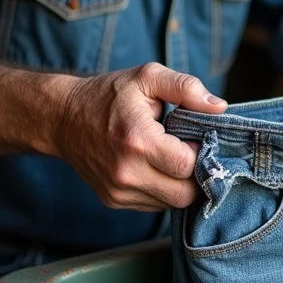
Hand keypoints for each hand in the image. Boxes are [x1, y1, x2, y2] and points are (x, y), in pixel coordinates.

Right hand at [54, 63, 227, 211]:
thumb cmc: (109, 95)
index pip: (189, 165)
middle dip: (195, 175)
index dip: (200, 152)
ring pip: (171, 204)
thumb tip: (219, 107)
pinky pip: (154, 205)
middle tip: (188, 151)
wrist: (63, 118)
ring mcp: (118, 191)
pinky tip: (155, 167)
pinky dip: (162, 190)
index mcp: (137, 140)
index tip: (194, 137)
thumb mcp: (148, 77)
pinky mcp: (114, 200)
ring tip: (169, 157)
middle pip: (185, 194)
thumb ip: (186, 88)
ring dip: (179, 184)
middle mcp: (126, 172)